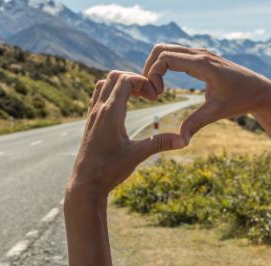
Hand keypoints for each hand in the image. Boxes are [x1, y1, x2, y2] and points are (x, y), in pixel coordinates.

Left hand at [66, 71, 185, 202]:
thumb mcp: (137, 155)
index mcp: (110, 113)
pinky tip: (124, 107)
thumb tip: (184, 140)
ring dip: (121, 84)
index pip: (125, 80)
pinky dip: (112, 92)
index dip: (143, 81)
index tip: (155, 96)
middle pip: (113, 76)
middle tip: (148, 94)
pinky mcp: (90, 122)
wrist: (86, 184)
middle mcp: (99, 110)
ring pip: (104, 84)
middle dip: (134, 79)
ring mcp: (92, 114)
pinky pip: (98, 95)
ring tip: (137, 97)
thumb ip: (160, 144)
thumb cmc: (109, 170)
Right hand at [143, 44, 270, 141]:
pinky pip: (176, 54)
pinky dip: (164, 65)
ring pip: (167, 49)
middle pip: (161, 49)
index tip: (157, 95)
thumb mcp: (217, 112)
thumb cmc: (240, 100)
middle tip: (151, 91)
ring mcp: (201, 54)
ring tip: (156, 89)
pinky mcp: (202, 58)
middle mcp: (200, 54)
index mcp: (202, 64)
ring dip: (156, 66)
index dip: (154, 75)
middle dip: (150, 68)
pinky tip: (164, 84)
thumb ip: (196, 123)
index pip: (165, 58)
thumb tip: (180, 141)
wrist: (259, 91)